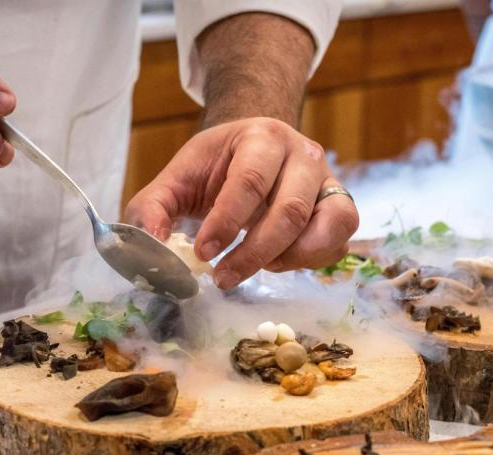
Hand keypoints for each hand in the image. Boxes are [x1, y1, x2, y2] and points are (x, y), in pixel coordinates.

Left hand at [125, 117, 358, 289]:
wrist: (256, 149)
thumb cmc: (217, 166)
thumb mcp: (178, 178)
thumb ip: (153, 208)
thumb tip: (151, 246)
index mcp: (262, 137)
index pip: (249, 181)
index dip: (226, 222)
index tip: (202, 253)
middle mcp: (304, 155)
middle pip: (290, 210)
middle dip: (254, 253)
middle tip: (223, 278)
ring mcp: (329, 181)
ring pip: (327, 227)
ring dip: (288, 259)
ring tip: (257, 268)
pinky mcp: (341, 208)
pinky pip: (338, 243)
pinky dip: (310, 261)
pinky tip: (278, 262)